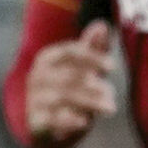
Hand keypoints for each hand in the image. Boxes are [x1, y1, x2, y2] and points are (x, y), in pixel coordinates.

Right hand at [21, 20, 118, 147]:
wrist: (45, 122)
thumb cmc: (69, 88)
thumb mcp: (82, 68)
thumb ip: (92, 48)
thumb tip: (102, 25)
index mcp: (47, 58)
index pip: (70, 52)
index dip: (92, 57)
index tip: (112, 67)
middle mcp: (37, 76)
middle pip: (68, 76)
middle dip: (93, 84)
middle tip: (112, 93)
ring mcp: (34, 98)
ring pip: (62, 97)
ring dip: (89, 101)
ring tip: (109, 107)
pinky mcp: (36, 121)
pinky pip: (52, 119)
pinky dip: (69, 121)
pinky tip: (85, 122)